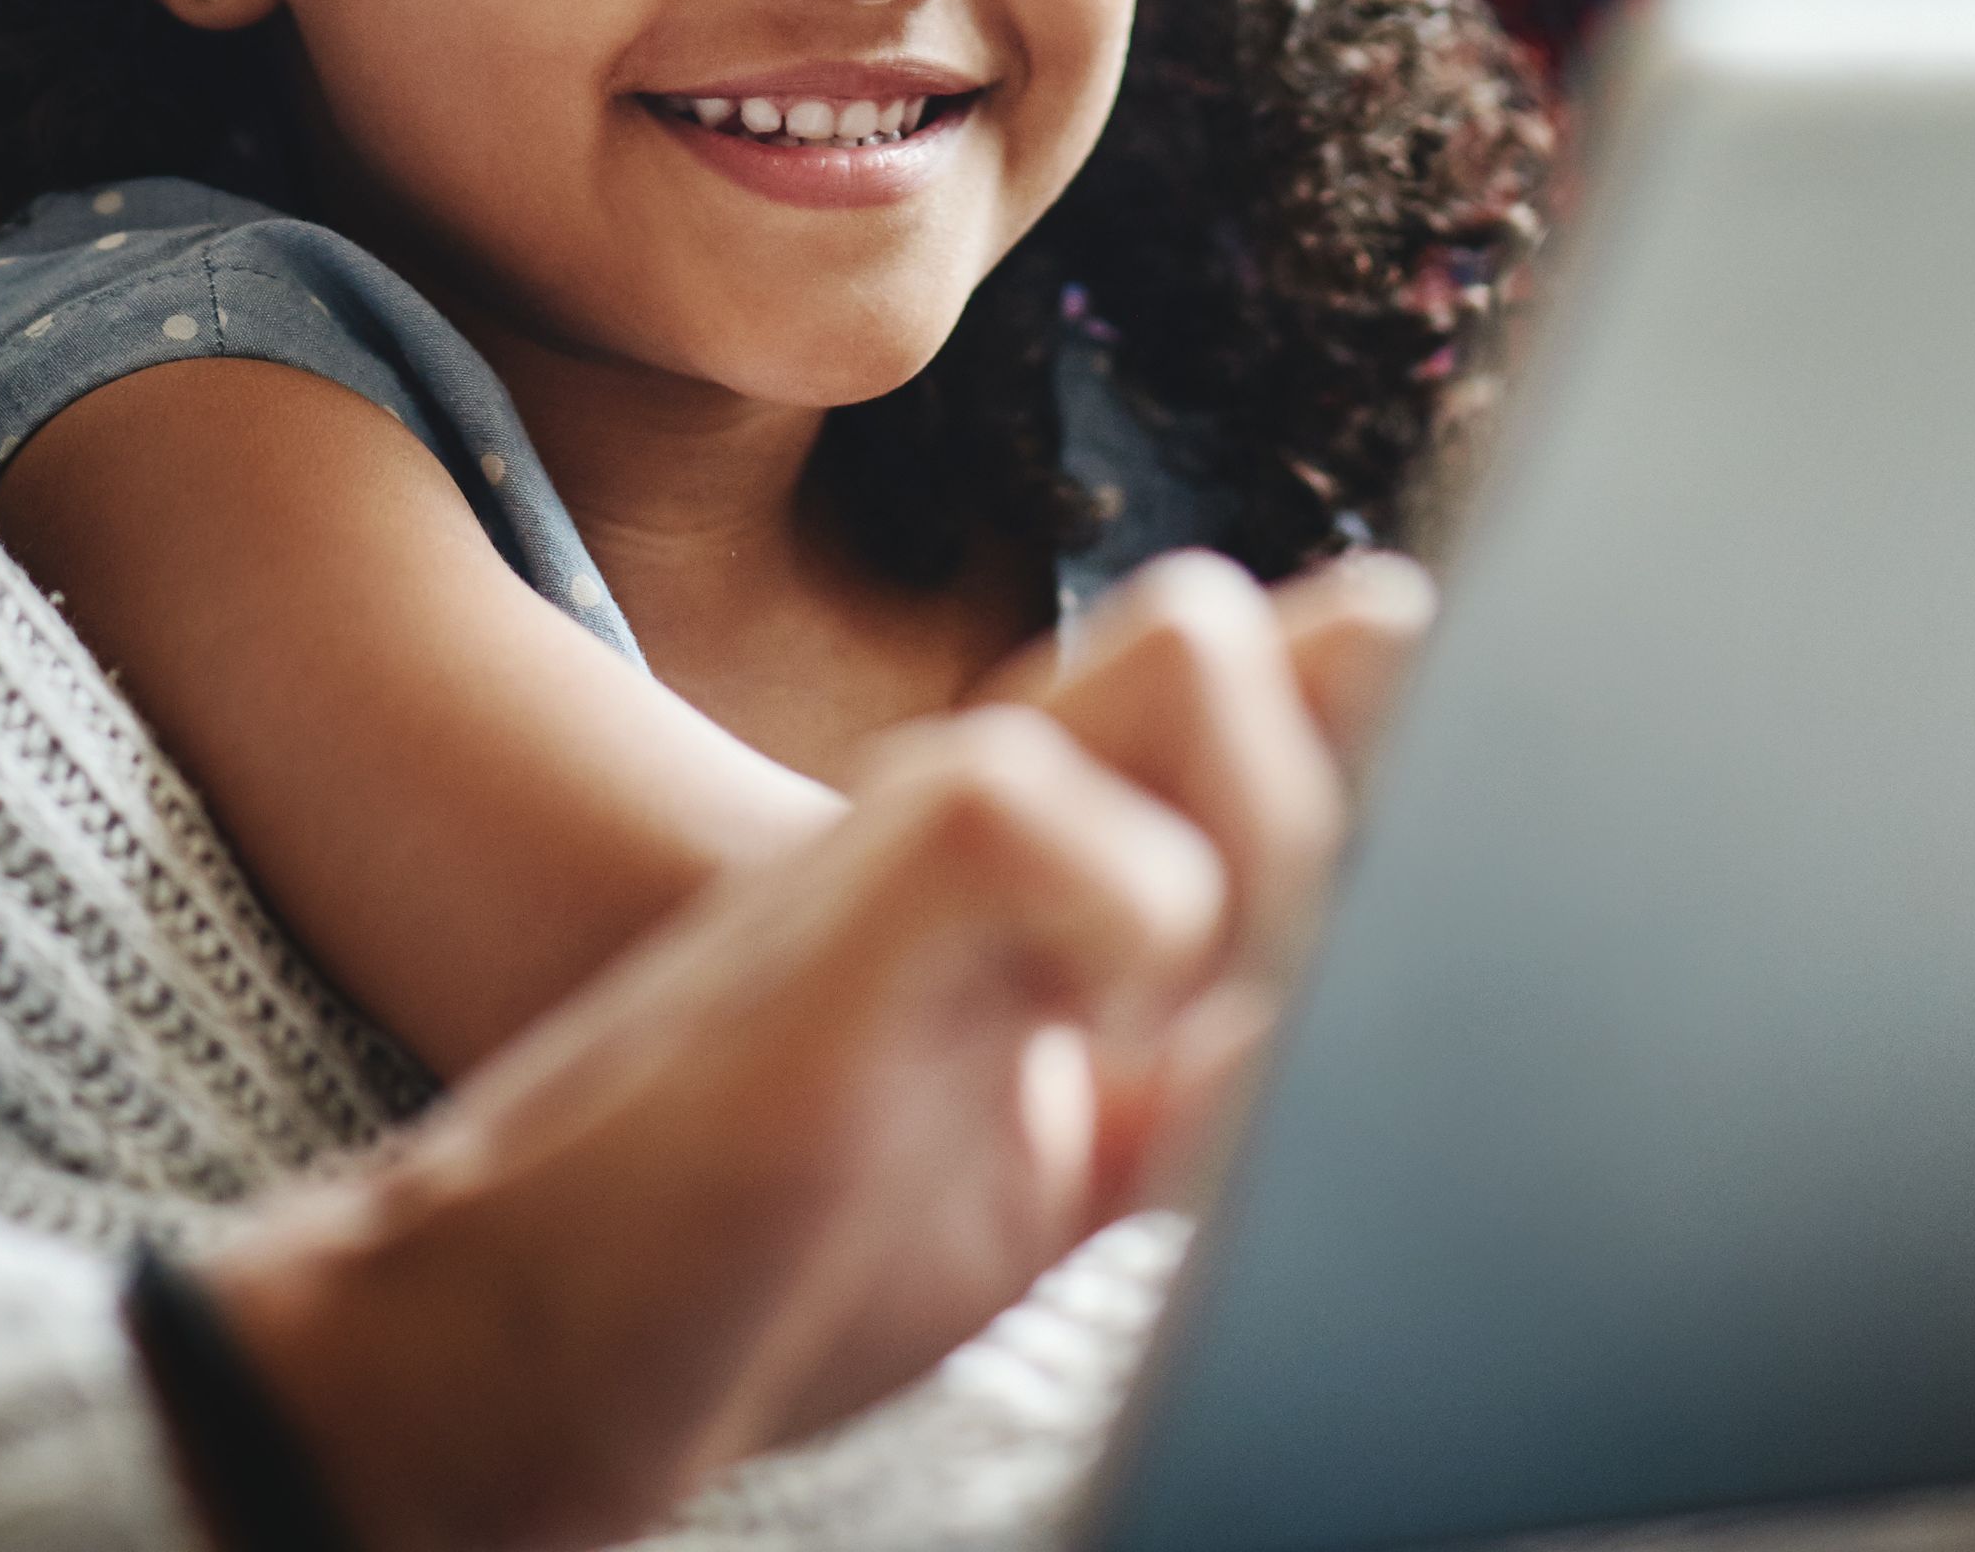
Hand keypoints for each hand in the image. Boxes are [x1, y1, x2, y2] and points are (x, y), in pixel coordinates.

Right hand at [188, 557, 1363, 1551]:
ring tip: (1174, 1026)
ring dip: (1260, 831)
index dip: (1378, 688)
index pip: (1252, 678)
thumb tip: (1369, 1019)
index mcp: (1043, 862)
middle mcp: (983, 806)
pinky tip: (1089, 1050)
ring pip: (1185, 652)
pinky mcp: (842, 923)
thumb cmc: (773, 1257)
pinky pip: (1043, 809)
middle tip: (1278, 988)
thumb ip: (1201, 1067)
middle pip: (1233, 629)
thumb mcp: (1056, 1162)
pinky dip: (1130, 924)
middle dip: (1343, 775)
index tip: (1459, 718)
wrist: (515, 1345)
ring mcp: (908, 842)